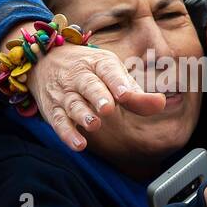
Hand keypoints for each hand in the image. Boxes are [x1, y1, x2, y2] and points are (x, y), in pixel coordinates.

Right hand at [16, 25, 165, 149]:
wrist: (45, 62)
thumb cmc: (89, 71)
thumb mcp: (112, 74)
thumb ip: (136, 94)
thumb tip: (161, 104)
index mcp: (98, 64)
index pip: (108, 70)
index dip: (117, 82)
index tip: (125, 94)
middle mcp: (79, 77)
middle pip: (88, 85)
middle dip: (98, 96)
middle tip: (107, 108)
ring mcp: (64, 94)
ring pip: (73, 104)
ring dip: (83, 115)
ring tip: (94, 124)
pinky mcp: (53, 110)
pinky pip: (58, 122)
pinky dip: (67, 134)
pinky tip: (79, 145)